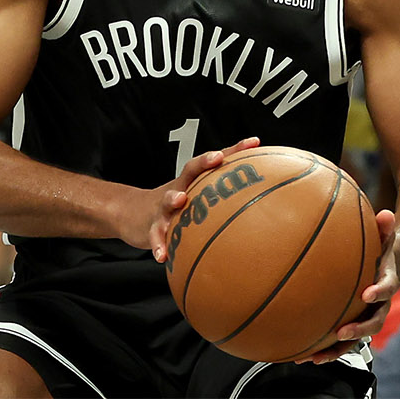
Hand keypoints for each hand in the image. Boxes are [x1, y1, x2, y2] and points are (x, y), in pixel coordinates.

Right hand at [117, 137, 260, 261]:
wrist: (133, 214)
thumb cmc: (176, 208)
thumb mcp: (196, 201)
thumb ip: (223, 204)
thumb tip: (266, 213)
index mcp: (194, 181)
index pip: (216, 161)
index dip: (235, 149)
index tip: (255, 142)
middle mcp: (179, 188)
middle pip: (190, 169)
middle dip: (204, 161)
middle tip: (217, 157)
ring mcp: (163, 206)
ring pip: (167, 199)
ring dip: (173, 198)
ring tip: (179, 200)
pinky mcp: (151, 225)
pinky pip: (154, 234)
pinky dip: (158, 244)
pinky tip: (163, 256)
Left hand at [300, 209, 397, 364]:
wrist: (381, 269)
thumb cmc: (378, 251)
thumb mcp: (382, 238)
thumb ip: (383, 228)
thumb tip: (386, 213)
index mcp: (386, 282)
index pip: (387, 289)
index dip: (379, 292)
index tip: (367, 294)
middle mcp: (378, 305)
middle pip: (373, 323)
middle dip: (358, 330)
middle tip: (341, 332)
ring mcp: (364, 317)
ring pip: (354, 339)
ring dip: (336, 349)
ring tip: (316, 356)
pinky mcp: (350, 325)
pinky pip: (337, 341)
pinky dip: (321, 349)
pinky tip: (300, 355)